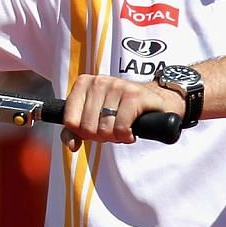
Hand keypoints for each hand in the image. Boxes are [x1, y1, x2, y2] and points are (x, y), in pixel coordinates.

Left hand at [60, 73, 185, 147]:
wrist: (156, 101)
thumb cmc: (120, 110)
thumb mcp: (94, 118)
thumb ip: (75, 131)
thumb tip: (71, 145)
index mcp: (83, 84)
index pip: (70, 121)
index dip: (82, 133)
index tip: (94, 130)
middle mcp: (98, 82)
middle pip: (86, 127)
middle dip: (100, 136)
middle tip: (112, 130)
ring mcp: (117, 86)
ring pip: (103, 129)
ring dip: (114, 137)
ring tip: (122, 129)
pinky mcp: (134, 96)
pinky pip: (120, 127)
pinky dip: (125, 136)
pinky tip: (130, 131)